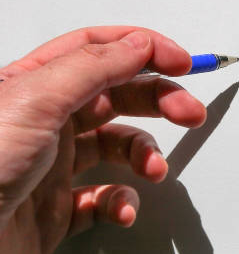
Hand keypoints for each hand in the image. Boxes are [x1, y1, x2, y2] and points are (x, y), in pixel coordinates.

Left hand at [0, 27, 206, 253]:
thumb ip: (93, 67)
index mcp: (35, 85)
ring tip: (153, 170)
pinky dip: (123, 202)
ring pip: (118, 148)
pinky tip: (121, 209)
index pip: (99, 50)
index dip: (144, 49)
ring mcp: (54, 166)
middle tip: (190, 113)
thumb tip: (140, 44)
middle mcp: (47, 121)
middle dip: (160, 102)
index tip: (181, 63)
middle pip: (119, 97)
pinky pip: (106, 198)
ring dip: (145, 156)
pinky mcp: (59, 209)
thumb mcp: (34, 101)